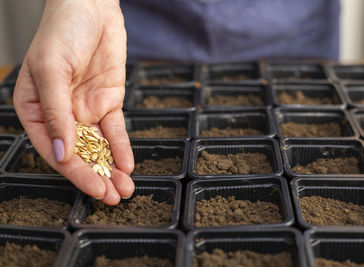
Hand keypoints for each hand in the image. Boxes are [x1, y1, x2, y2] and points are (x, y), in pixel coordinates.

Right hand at [13, 0, 133, 204]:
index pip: (54, 149)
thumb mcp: (52, 70)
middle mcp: (61, 115)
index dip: (74, 172)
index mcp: (35, 110)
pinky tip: (127, 164)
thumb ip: (56, 113)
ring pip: (100, 147)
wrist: (91, 8)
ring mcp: (85, 110)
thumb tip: (61, 152)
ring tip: (124, 189)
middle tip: (112, 197)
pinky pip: (115, 130)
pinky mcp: (107, 103)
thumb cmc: (61, 31)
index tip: (92, 188)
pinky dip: (122, 147)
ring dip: (112, 168)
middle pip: (79, 154)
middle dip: (96, 176)